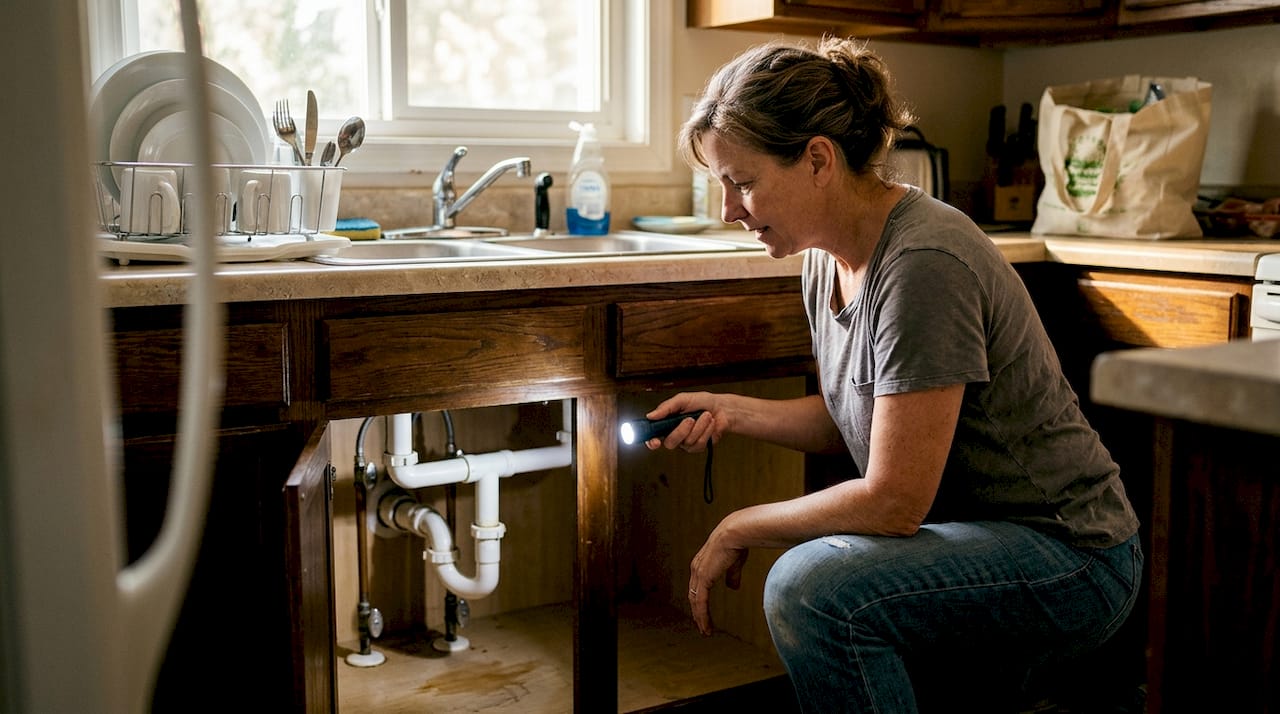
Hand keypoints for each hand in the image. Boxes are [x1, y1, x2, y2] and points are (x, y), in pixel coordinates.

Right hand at [645, 392, 721, 452]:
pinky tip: (710, 424)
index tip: (655, 441)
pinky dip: (706, 431)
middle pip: (670, 443)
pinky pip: (699, 444)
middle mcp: (675, 434)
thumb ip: (666, 408)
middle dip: (681, 431)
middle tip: (690, 419)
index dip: (651, 442)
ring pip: (687, 443)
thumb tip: (650, 415)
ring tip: (705, 416)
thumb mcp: (682, 399)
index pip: (653, 436)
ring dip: (699, 427)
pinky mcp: (698, 447)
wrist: (722, 408)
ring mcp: (686, 442)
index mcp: (667, 422)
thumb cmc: (702, 402)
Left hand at [687, 520, 748, 635]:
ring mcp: (698, 574)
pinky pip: (700, 602)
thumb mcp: (734, 564)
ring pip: (695, 602)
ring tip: (705, 630)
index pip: (698, 587)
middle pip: (694, 596)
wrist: (735, 534)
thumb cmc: (737, 544)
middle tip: (702, 626)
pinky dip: (702, 615)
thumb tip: (733, 588)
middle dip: (698, 612)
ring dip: (699, 617)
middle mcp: (697, 569)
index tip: (704, 612)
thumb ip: (732, 576)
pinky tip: (705, 625)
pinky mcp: (703, 579)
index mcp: (703, 564)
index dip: (700, 601)